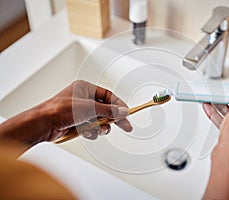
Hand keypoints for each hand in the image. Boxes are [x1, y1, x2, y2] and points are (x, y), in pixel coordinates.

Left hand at [0, 80, 131, 149]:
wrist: (43, 124)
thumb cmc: (58, 110)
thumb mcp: (88, 108)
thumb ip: (108, 110)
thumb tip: (122, 110)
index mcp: (85, 88)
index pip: (108, 95)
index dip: (118, 104)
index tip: (126, 113)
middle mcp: (83, 98)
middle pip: (105, 109)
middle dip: (112, 118)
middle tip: (125, 126)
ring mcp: (80, 111)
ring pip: (99, 120)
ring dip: (100, 127)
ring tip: (97, 129)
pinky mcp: (77, 123)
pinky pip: (91, 127)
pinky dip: (91, 131)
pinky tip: (86, 132)